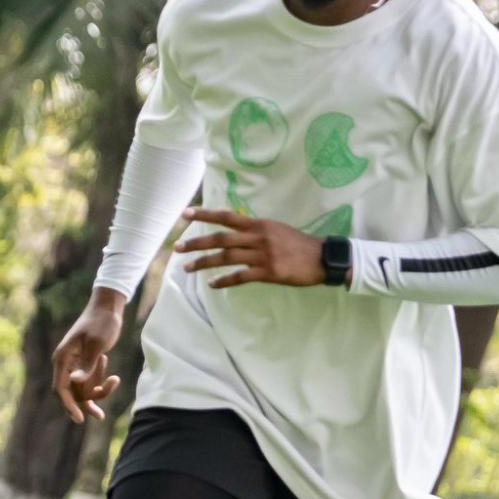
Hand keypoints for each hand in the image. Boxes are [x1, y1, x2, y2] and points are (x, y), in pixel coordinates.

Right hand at [50, 295, 125, 424]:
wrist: (108, 309)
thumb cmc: (101, 324)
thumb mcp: (96, 345)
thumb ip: (86, 365)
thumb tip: (74, 382)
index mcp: (63, 358)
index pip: (60, 388)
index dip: (68, 406)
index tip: (79, 419)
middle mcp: (66, 364)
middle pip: (72, 393)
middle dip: (87, 402)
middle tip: (101, 415)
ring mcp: (75, 366)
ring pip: (83, 390)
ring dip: (99, 392)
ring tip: (115, 381)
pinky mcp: (86, 365)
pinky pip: (91, 384)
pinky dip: (102, 386)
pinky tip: (115, 378)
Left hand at [172, 208, 324, 288]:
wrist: (321, 258)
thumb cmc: (297, 243)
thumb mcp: (275, 229)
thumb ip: (254, 230)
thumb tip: (233, 230)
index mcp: (258, 224)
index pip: (226, 217)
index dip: (205, 214)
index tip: (186, 214)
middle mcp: (257, 237)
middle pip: (220, 239)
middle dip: (196, 242)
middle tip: (177, 247)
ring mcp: (262, 255)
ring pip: (226, 258)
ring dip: (204, 263)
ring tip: (187, 268)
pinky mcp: (268, 273)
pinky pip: (241, 277)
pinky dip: (224, 280)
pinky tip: (212, 284)